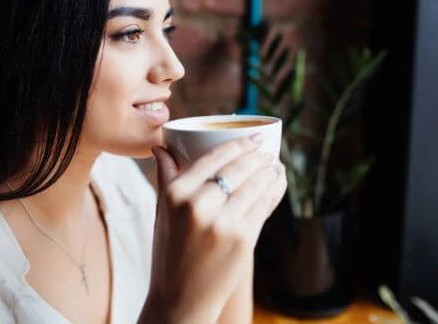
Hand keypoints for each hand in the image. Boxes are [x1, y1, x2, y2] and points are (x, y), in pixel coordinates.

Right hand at [143, 135, 286, 323]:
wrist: (180, 299)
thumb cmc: (169, 253)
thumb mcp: (161, 213)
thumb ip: (164, 178)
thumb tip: (161, 147)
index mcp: (175, 194)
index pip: (214, 158)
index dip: (239, 145)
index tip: (253, 138)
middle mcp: (197, 205)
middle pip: (238, 168)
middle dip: (258, 156)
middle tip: (267, 152)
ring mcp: (222, 222)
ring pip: (254, 185)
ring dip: (270, 172)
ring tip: (275, 166)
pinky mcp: (243, 239)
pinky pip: (263, 206)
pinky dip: (273, 192)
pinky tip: (276, 185)